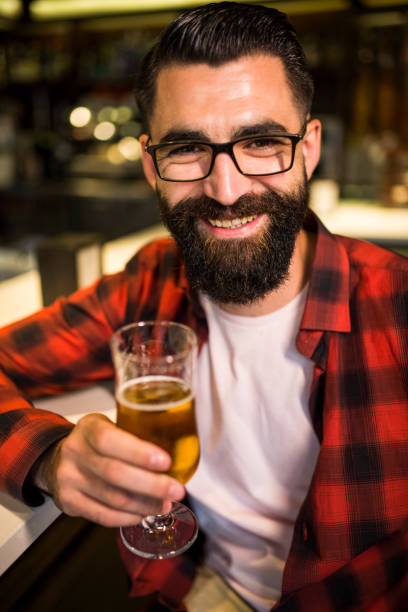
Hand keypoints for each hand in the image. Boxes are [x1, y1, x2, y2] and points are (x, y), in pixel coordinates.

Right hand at [31, 413, 184, 526]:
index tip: (166, 461)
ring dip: (144, 504)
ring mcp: (67, 479)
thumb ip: (136, 430)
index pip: (109, 440)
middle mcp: (74, 451)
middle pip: (114, 473)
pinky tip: (144, 513)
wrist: (59, 459)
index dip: (139, 453)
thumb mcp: (110, 424)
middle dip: (151, 485)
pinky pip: (103, 515)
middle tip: (176, 490)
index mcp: (88, 427)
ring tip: (165, 504)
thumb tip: (180, 443)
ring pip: (112, 498)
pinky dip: (128, 517)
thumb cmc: (96, 442)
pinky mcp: (68, 502)